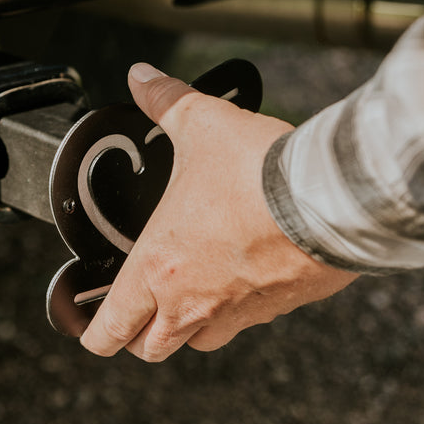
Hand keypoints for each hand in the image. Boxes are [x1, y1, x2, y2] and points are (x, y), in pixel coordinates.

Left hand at [79, 63, 358, 361]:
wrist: (331, 197)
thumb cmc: (257, 171)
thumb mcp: (199, 124)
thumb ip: (164, 101)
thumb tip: (142, 76)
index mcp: (158, 268)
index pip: (112, 327)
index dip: (95, 333)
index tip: (92, 330)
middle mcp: (194, 302)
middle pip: (151, 347)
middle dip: (139, 334)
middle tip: (138, 313)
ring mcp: (240, 311)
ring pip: (200, 342)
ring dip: (188, 327)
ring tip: (188, 296)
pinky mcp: (281, 307)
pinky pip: (251, 320)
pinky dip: (241, 306)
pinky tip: (245, 271)